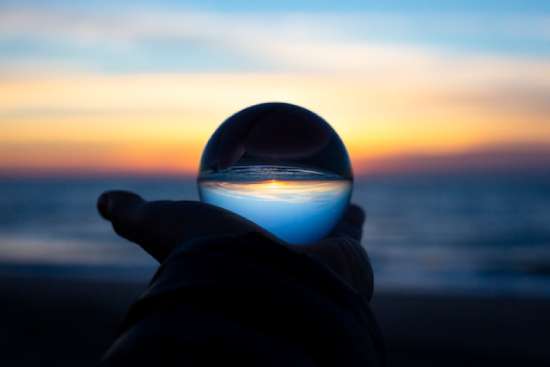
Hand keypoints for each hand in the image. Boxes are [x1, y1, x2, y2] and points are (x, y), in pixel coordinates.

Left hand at [97, 191, 372, 300]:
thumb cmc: (204, 254)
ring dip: (328, 217)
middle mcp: (280, 272)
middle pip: (287, 239)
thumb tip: (104, 201)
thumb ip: (134, 215)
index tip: (247, 200)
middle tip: (293, 192)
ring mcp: (317, 272)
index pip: (246, 237)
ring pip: (325, 236)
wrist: (253, 283)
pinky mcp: (348, 265)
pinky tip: (347, 177)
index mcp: (242, 264)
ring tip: (329, 187)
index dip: (248, 219)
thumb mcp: (159, 226)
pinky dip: (351, 209)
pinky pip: (351, 227)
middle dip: (294, 222)